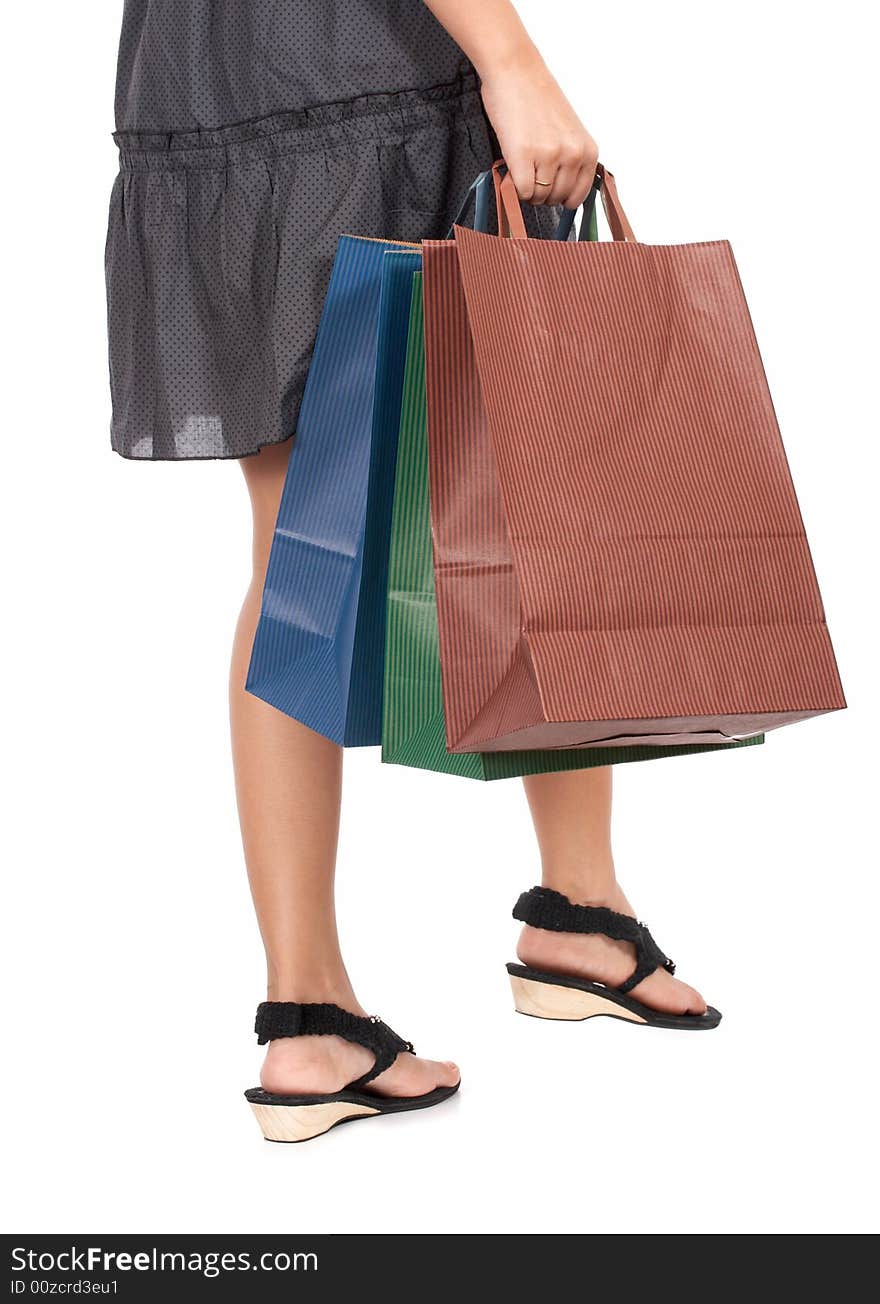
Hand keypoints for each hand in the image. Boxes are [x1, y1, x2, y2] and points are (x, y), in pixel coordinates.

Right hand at [479, 50, 597, 208]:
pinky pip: (521, 191)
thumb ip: (571, 161)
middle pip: (557, 199)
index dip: (561, 195)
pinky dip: (514, 185)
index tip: (550, 186)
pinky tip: (513, 165)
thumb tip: (563, 193)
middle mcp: (572, 154)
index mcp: (588, 150)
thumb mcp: (568, 132)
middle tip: (532, 171)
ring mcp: (549, 155)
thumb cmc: (538, 98)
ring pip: (539, 198)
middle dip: (542, 192)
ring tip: (523, 165)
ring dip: (528, 189)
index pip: (578, 196)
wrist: (515, 70)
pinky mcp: (524, 155)